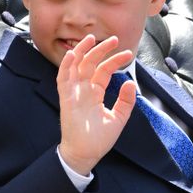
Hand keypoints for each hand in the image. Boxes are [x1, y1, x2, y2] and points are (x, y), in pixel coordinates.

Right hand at [57, 35, 135, 175]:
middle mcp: (83, 90)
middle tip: (114, 39)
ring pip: (75, 66)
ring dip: (81, 51)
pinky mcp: (66, 99)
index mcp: (95, 93)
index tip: (128, 54)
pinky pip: (62, 79)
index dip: (114, 61)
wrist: (86, 154)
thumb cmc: (99, 139)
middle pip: (90, 63)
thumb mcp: (118, 118)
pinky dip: (66, 66)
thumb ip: (125, 101)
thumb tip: (130, 83)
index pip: (104, 71)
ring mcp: (74, 93)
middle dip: (101, 50)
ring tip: (91, 38)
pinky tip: (72, 54)